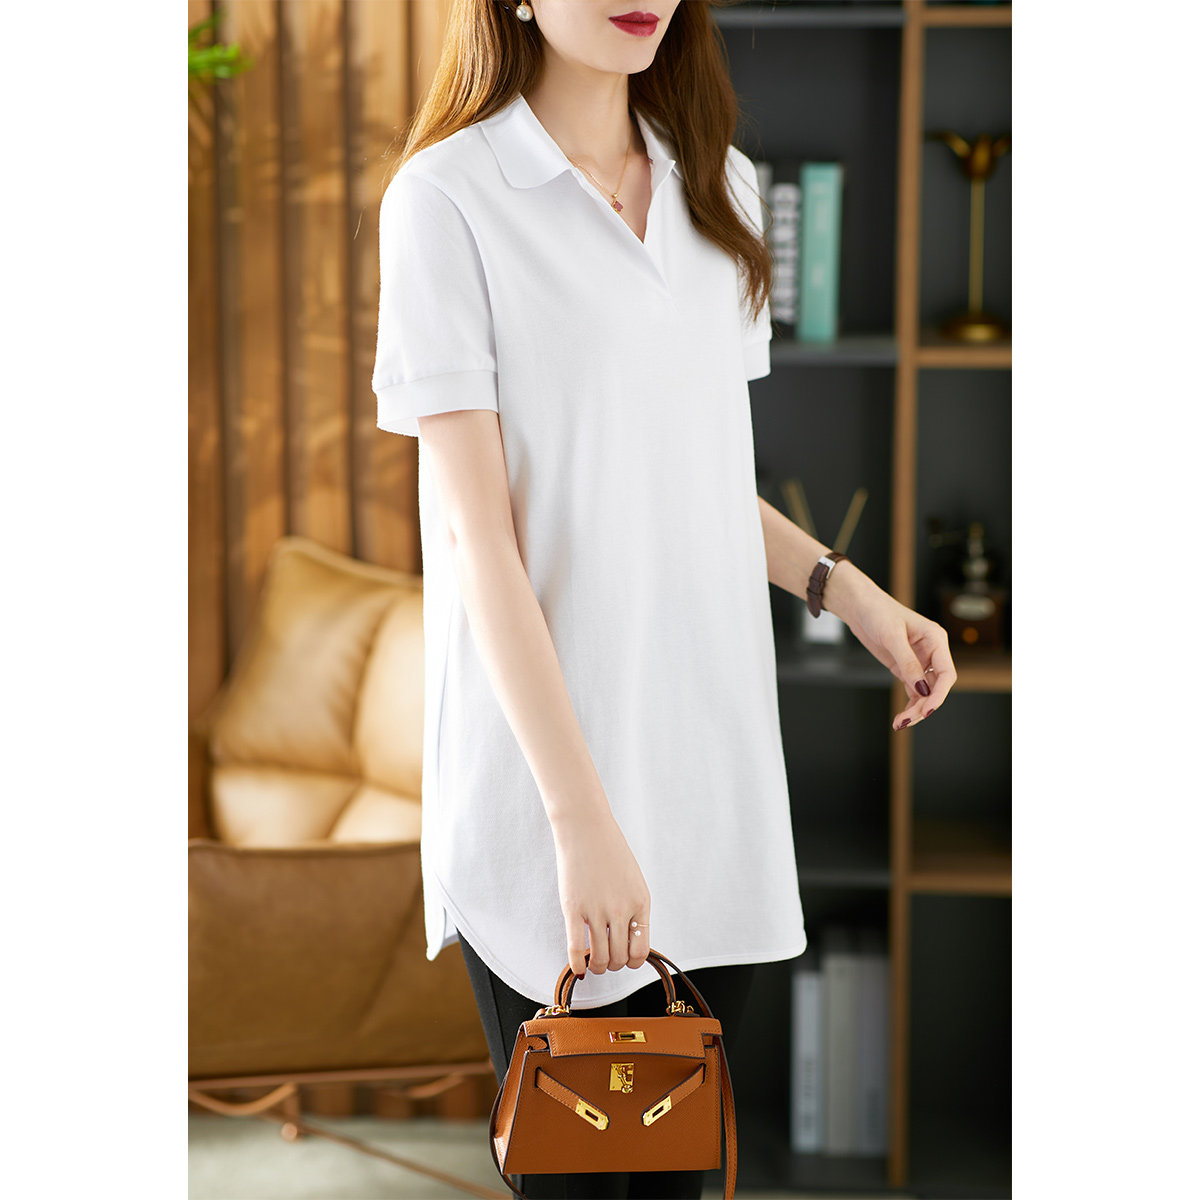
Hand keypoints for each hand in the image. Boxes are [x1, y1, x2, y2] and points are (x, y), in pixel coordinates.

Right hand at [552, 807, 651, 977]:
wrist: (586, 828)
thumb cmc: (609, 851)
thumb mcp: (633, 880)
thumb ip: (633, 908)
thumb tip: (627, 937)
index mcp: (640, 903)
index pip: (641, 950)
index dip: (632, 961)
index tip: (624, 958)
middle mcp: (621, 910)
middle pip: (620, 958)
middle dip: (613, 965)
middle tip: (605, 960)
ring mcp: (597, 911)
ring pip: (600, 958)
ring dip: (596, 967)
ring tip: (592, 963)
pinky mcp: (574, 909)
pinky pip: (576, 948)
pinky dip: (576, 965)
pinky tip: (577, 969)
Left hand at [825, 564, 956, 729]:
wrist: (859, 606)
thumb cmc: (877, 611)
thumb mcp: (891, 636)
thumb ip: (907, 662)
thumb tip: (921, 689)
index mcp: (936, 640)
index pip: (946, 674)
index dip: (939, 695)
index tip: (927, 710)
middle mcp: (931, 652)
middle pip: (936, 687)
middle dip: (924, 706)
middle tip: (907, 720)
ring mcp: (918, 661)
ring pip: (925, 692)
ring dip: (916, 709)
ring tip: (900, 722)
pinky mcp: (904, 666)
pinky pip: (913, 690)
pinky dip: (909, 704)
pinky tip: (901, 717)